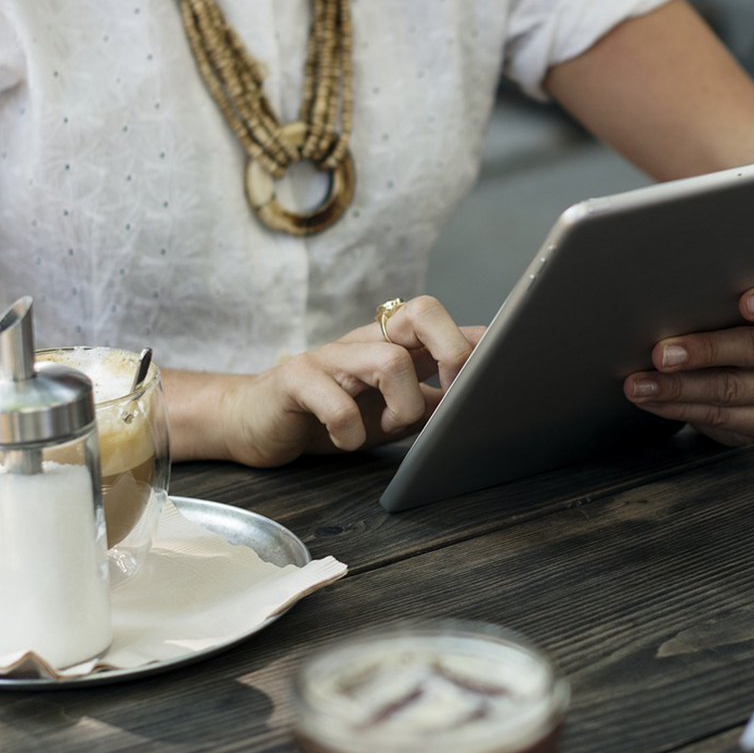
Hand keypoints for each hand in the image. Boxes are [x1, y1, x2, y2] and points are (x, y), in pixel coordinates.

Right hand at [217, 295, 482, 466]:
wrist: (254, 422)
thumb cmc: (333, 416)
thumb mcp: (394, 413)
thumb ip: (434, 404)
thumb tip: (482, 405)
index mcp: (393, 343)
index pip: (444, 321)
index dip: (476, 340)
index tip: (499, 371)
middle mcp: (365, 340)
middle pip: (421, 311)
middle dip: (452, 353)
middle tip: (451, 395)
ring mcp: (330, 356)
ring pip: (388, 359)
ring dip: (404, 405)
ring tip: (392, 428)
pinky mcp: (295, 380)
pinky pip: (334, 398)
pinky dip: (349, 429)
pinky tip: (346, 441)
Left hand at [624, 267, 753, 445]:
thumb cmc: (753, 307)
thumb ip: (734, 284)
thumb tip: (669, 292)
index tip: (744, 302)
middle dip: (704, 351)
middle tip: (661, 353)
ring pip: (734, 389)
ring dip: (680, 388)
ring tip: (640, 383)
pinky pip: (725, 418)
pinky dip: (683, 409)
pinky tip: (654, 401)